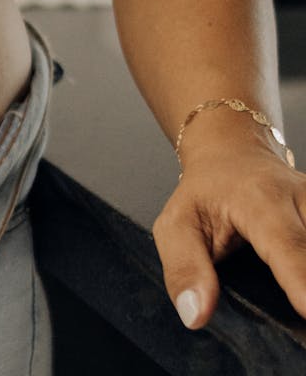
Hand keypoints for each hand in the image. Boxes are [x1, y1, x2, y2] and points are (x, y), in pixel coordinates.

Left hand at [152, 143, 305, 329]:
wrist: (231, 155)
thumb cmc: (204, 192)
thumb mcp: (175, 226)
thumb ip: (184, 269)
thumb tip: (195, 314)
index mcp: (261, 200)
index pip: (288, 246)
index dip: (301, 282)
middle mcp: (303, 200)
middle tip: (293, 309)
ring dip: (305, 276)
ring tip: (291, 294)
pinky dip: (304, 269)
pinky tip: (296, 281)